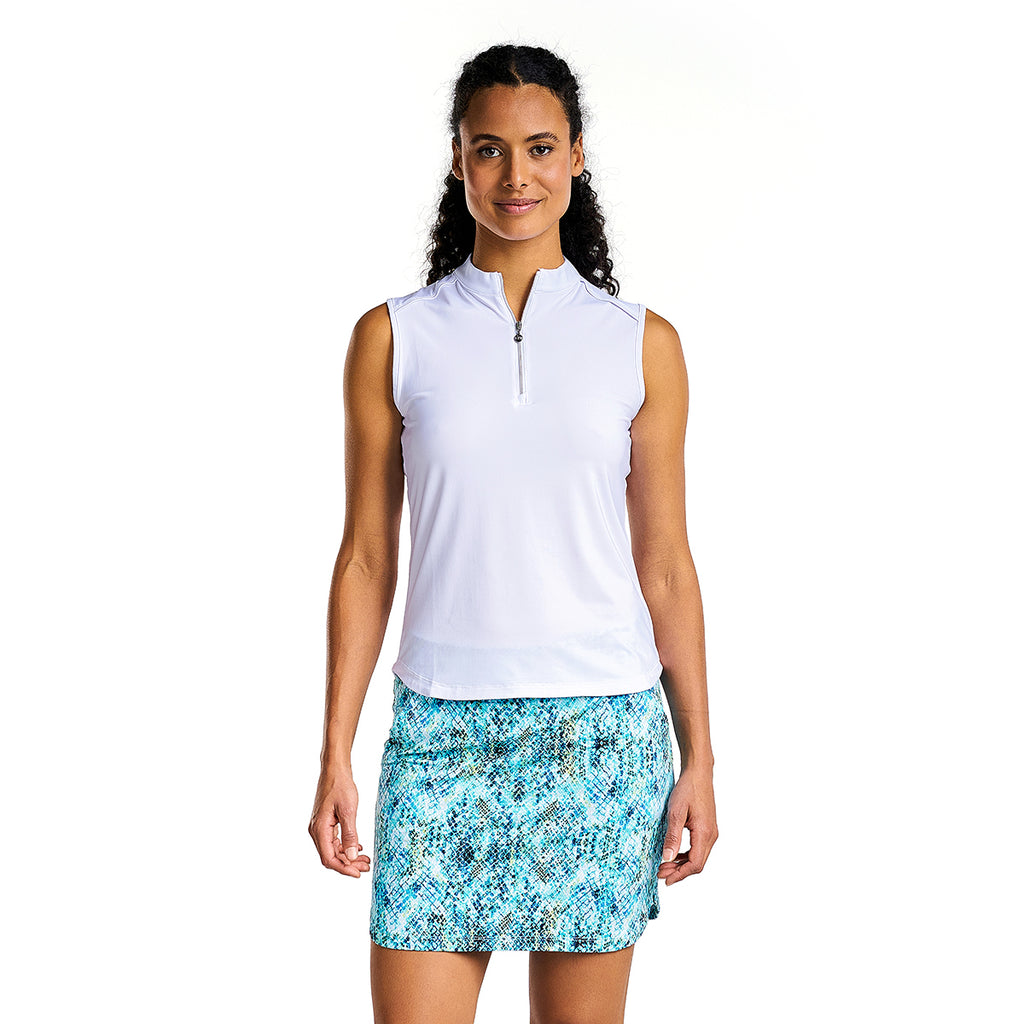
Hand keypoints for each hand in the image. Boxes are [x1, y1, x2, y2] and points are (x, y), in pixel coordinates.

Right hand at [309, 768, 371, 877]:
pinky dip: (345, 846)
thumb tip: (351, 856)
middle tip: (366, 867)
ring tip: (365, 859)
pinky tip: (358, 848)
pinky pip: (334, 841)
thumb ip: (350, 834)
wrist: (335, 769)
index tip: (358, 873)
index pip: (329, 858)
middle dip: (348, 864)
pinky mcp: (325, 822)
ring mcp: (320, 827)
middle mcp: (316, 830)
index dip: (343, 868)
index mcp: (319, 829)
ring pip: (333, 849)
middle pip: (331, 856)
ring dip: (348, 856)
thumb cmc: (340, 785)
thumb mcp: (348, 810)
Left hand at [657, 765, 717, 884]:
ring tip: (664, 865)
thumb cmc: (687, 789)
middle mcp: (711, 836)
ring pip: (698, 857)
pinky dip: (686, 855)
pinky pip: (698, 848)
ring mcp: (711, 832)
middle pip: (697, 863)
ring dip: (682, 864)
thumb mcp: (675, 812)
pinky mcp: (708, 828)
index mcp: (705, 834)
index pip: (695, 864)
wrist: (698, 773)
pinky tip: (674, 854)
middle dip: (679, 871)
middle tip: (660, 873)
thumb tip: (667, 858)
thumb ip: (672, 836)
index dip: (680, 875)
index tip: (665, 880)